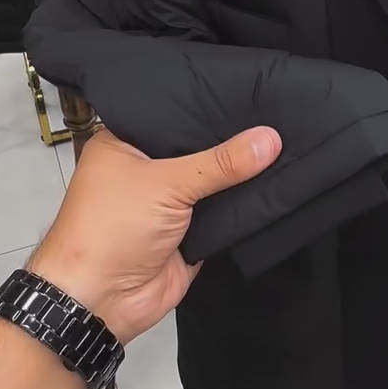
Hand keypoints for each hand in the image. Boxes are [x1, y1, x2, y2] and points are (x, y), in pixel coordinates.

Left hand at [28, 126, 281, 344]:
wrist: (100, 302)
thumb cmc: (112, 228)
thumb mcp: (167, 184)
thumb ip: (221, 162)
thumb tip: (271, 137)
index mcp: (125, 143)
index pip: (173, 112)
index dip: (207, 102)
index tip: (249, 86)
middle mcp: (147, 168)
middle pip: (198, 147)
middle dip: (231, 137)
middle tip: (276, 108)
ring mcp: (170, 202)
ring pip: (214, 180)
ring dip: (242, 171)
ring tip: (287, 134)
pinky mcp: (191, 232)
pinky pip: (225, 211)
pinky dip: (246, 203)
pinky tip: (280, 178)